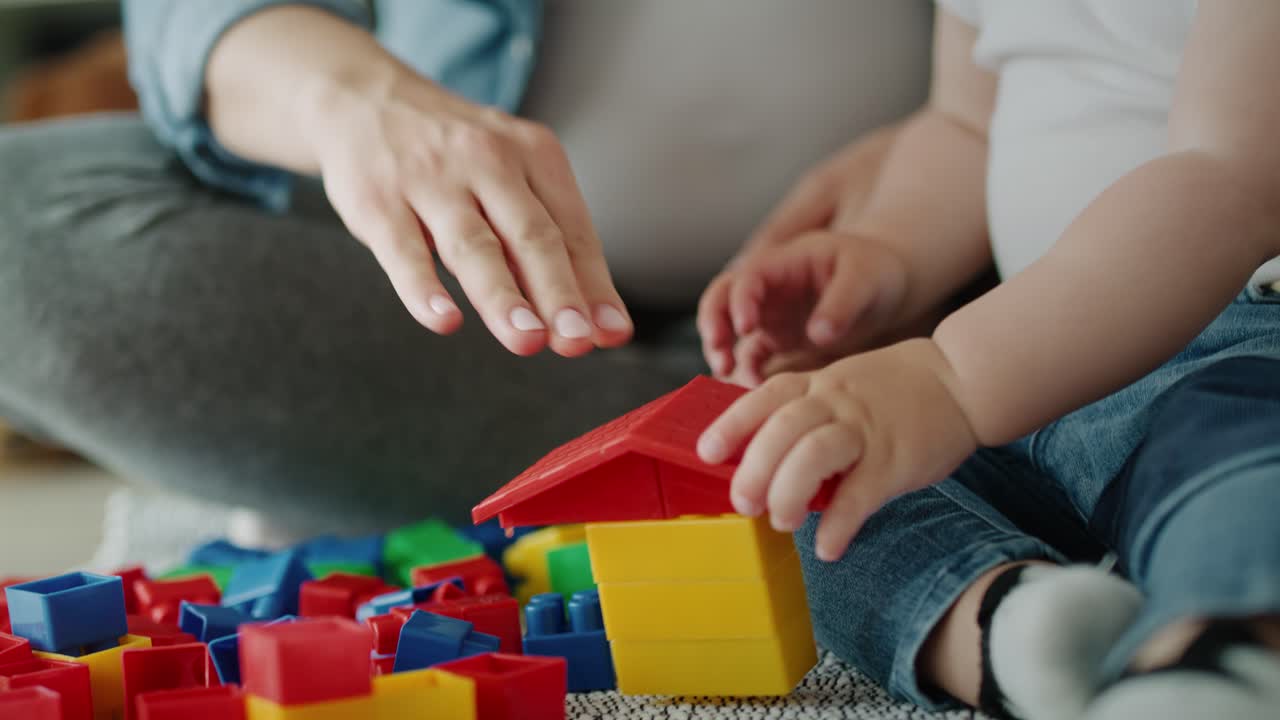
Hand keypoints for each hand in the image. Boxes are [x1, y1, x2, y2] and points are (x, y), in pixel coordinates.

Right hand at [301, 61, 631, 356]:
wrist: (360, 99)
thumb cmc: (453, 155)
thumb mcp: (511, 175)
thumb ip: (550, 244)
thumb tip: (601, 322)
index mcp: (533, 154)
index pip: (572, 230)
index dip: (593, 287)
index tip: (610, 334)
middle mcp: (486, 161)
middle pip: (531, 236)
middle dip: (558, 293)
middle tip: (576, 341)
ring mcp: (429, 180)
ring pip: (473, 246)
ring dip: (503, 297)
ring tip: (527, 339)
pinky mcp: (377, 201)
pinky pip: (403, 251)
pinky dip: (423, 289)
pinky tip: (443, 320)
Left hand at [696, 339, 977, 560]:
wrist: (962, 379)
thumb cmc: (895, 391)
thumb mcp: (843, 386)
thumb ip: (807, 414)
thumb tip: (764, 460)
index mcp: (819, 384)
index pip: (764, 399)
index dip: (732, 425)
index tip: (707, 453)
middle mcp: (836, 401)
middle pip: (782, 429)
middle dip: (754, 469)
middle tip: (743, 504)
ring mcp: (866, 429)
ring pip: (815, 453)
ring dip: (789, 491)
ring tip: (782, 522)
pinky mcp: (896, 460)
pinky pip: (861, 492)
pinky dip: (840, 523)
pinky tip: (827, 547)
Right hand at [720, 231, 909, 386]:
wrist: (889, 287)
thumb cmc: (876, 272)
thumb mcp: (864, 279)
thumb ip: (841, 304)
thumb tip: (818, 336)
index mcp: (784, 262)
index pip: (748, 276)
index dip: (739, 300)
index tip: (746, 328)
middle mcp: (768, 287)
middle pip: (721, 298)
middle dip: (713, 324)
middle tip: (720, 354)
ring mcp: (769, 314)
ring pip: (728, 329)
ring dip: (721, 350)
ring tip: (729, 374)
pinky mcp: (777, 339)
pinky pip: (751, 355)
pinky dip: (746, 370)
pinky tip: (754, 387)